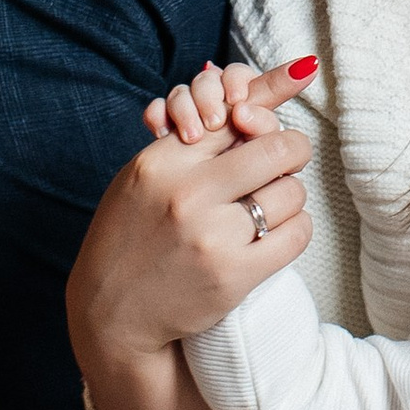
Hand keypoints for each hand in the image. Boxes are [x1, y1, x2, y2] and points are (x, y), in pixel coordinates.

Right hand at [67, 60, 317, 409]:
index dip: (263, 111)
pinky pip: (295, 234)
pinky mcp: (233, 276)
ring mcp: (211, 237)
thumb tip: (252, 97)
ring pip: (291, 192)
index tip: (276, 113)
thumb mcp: (145, 176)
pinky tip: (276, 232)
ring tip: (270, 204)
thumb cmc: (132, 235)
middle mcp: (185, 195)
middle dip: (291, 149)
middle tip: (288, 157)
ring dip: (289, 195)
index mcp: (160, 161)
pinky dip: (294, 228)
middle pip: (277, 148)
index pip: (234, 115)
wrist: (113, 313)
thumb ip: (192, 140)